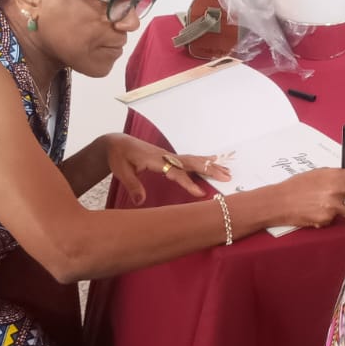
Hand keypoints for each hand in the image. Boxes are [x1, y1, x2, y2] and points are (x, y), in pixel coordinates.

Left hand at [104, 133, 230, 204]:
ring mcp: (169, 155)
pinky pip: (189, 159)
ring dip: (210, 165)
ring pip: (193, 160)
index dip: (188, 182)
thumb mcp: (121, 172)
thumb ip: (132, 186)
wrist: (118, 143)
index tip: (200, 192)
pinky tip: (213, 161)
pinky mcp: (170, 157)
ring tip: (226, 171)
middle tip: (226, 176)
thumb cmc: (119, 157)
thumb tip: (140, 202)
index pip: (175, 172)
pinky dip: (203, 160)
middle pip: (191, 162)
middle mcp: (165, 155)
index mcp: (155, 159)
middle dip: (209, 169)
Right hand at [260, 168, 344, 227]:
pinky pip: (336, 219)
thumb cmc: (297, 185)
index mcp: (337, 176)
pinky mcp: (327, 219)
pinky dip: (331, 218)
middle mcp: (338, 190)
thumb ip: (338, 177)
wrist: (280, 201)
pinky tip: (320, 213)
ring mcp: (333, 206)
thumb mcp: (319, 173)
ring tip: (338, 208)